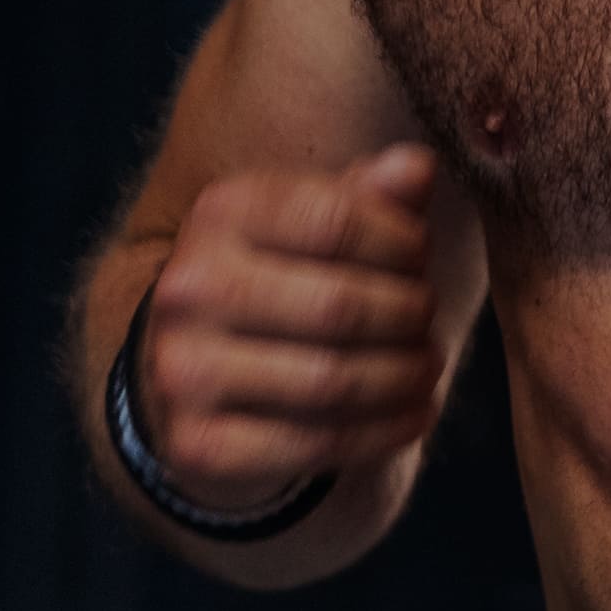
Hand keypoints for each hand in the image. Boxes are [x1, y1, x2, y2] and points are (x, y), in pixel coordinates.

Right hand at [132, 146, 443, 512]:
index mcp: (220, 214)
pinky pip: (318, 443)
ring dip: (407, 377)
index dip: (405, 244)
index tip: (420, 260)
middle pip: (342, 306)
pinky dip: (386, 431)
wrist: (201, 376)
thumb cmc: (289, 280)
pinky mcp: (197, 444)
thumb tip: (416, 166)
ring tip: (428, 366)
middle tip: (428, 322)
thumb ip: (371, 196)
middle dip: (411, 317)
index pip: (338, 220)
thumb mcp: (322, 225)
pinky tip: (414, 412)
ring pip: (335, 380)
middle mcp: (187, 288)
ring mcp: (182, 370)